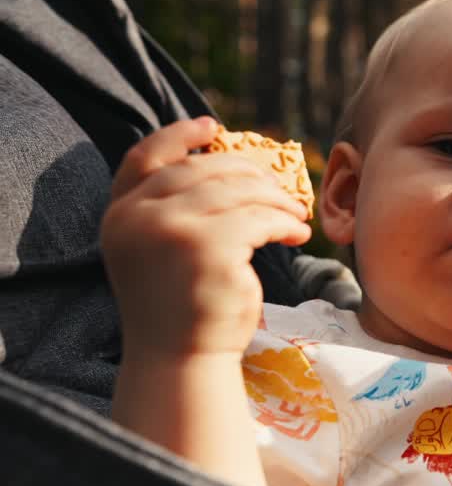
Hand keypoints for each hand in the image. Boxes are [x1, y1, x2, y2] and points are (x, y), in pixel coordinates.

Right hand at [101, 118, 311, 359]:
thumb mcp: (160, 247)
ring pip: (239, 192)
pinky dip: (285, 223)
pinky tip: (297, 234)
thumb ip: (173, 206)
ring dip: (276, 200)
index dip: (180, 135)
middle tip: (281, 190)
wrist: (180, 358)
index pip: (145, 156)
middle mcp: (139, 217)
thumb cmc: (180, 303)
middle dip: (250, 175)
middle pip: (204, 170)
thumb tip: (224, 160)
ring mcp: (172, 230)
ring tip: (295, 215)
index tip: (215, 127)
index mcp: (120, 213)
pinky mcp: (211, 248)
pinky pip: (260, 219)